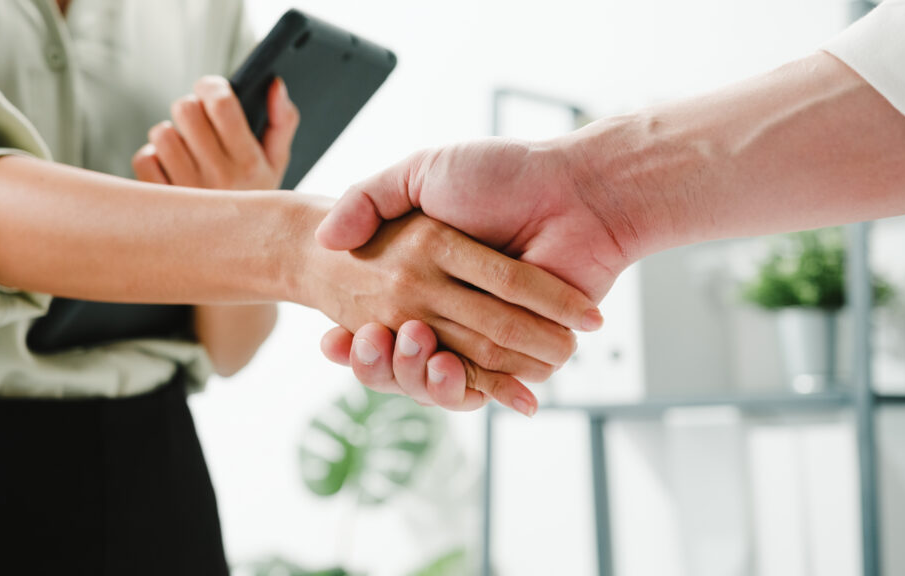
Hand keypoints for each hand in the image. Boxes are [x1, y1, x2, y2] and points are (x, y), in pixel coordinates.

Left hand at [130, 75, 298, 376]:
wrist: (243, 276)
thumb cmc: (261, 209)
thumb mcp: (280, 167)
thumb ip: (282, 121)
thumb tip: (275, 85)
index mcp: (251, 164)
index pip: (219, 102)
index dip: (211, 87)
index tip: (213, 92)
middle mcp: (219, 179)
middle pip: (184, 111)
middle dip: (190, 110)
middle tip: (199, 124)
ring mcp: (187, 194)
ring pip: (161, 135)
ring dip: (172, 136)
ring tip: (188, 152)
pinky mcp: (161, 208)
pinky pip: (144, 161)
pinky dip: (153, 160)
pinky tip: (172, 173)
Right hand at [314, 137, 636, 410]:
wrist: (578, 193)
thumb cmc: (504, 174)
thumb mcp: (422, 172)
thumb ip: (369, 197)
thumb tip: (325, 239)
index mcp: (425, 276)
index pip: (375, 321)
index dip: (350, 340)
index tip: (331, 337)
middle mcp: (452, 309)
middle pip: (402, 359)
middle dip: (379, 360)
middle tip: (369, 337)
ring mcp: (487, 334)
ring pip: (437, 378)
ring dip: (415, 376)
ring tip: (409, 344)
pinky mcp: (525, 355)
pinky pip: (486, 385)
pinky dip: (464, 389)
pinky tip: (443, 369)